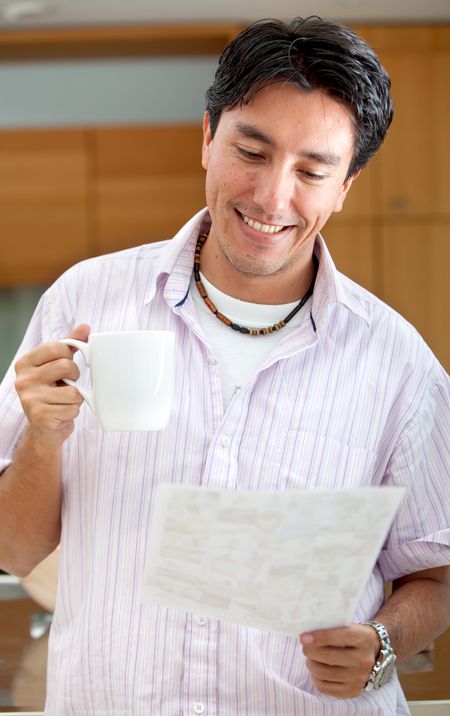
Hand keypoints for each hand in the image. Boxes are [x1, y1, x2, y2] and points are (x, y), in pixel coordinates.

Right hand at [14, 324, 89, 446]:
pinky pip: (72, 408)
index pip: (57, 347)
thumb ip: (69, 344)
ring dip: (75, 397)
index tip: (65, 365)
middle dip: (74, 376)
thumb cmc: (51, 392)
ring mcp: (30, 398)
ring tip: (64, 400)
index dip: (69, 356)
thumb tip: (85, 327)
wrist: (44, 429)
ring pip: (73, 390)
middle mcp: (23, 379)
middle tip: (67, 383)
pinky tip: (62, 412)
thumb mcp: (56, 365)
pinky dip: (73, 411)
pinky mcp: (40, 416)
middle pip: (66, 366)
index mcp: (25, 362)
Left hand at [300, 624, 379, 698]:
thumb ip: (332, 627)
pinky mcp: (353, 691)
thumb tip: (308, 633)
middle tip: (305, 648)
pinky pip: (326, 688)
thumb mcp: (350, 626)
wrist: (375, 654)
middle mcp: (363, 660)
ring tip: (310, 659)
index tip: (303, 638)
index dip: (318, 637)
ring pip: (324, 674)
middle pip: (329, 657)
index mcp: (363, 639)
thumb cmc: (355, 637)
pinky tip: (317, 671)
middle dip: (311, 652)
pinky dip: (316, 679)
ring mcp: (359, 678)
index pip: (338, 637)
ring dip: (311, 665)